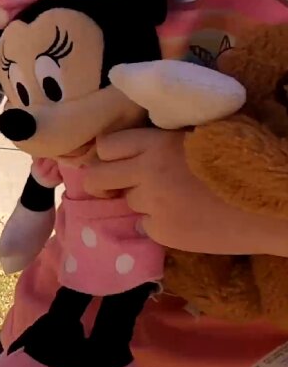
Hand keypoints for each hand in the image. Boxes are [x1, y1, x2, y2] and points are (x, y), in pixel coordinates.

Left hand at [87, 128, 287, 256]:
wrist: (273, 204)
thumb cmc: (247, 161)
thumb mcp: (206, 134)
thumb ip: (169, 138)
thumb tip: (142, 138)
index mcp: (158, 143)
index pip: (106, 146)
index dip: (107, 155)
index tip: (114, 162)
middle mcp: (148, 173)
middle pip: (96, 177)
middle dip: (101, 182)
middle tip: (115, 186)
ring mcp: (153, 205)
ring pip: (128, 202)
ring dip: (143, 202)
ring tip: (178, 199)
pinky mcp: (163, 232)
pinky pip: (146, 227)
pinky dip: (160, 224)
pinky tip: (188, 219)